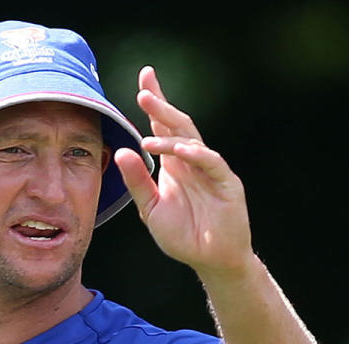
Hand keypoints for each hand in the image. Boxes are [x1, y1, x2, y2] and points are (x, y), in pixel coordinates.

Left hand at [114, 66, 253, 277]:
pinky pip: (212, 163)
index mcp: (174, 163)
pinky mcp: (227, 184)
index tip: (144, 79)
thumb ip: (136, 181)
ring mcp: (211, 170)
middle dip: (162, 106)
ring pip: (193, 140)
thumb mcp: (149, 208)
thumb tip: (121, 151)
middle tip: (144, 90)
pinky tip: (181, 150)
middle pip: (178, 125)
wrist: (210, 259)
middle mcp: (192, 161)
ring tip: (150, 125)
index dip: (156, 103)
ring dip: (172, 130)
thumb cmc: (181, 233)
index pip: (163, 127)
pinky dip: (196, 155)